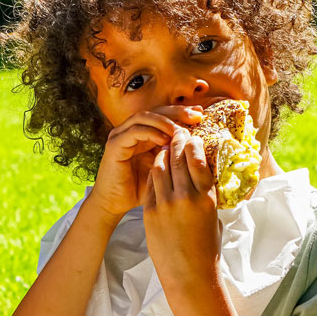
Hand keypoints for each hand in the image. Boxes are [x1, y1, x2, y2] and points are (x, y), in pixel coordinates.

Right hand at [91, 107, 202, 222]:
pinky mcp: (115, 144)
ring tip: (180, 130)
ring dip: (164, 121)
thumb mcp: (164, 170)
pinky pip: (135, 131)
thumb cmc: (140, 190)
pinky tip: (165, 140)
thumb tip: (201, 147)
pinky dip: (151, 132)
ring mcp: (121, 135)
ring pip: (145, 116)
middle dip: (177, 112)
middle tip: (195, 116)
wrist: (115, 204)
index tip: (201, 116)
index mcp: (144, 133)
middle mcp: (131, 130)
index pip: (164, 115)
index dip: (182, 113)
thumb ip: (176, 157)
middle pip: (156, 110)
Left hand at [143, 127, 219, 294]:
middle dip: (176, 141)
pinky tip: (155, 168)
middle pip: (177, 157)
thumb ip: (206, 194)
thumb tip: (202, 175)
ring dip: (162, 154)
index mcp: (206, 197)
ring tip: (165, 148)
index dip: (193, 143)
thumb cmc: (206, 248)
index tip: (192, 136)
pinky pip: (150, 184)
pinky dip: (153, 172)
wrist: (189, 275)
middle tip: (176, 134)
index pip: (197, 158)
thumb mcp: (213, 216)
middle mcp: (186, 197)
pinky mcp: (150, 212)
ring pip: (160, 166)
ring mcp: (166, 204)